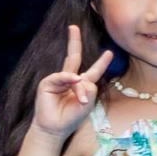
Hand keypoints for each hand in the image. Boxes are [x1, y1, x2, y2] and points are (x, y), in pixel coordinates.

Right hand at [26, 22, 114, 137]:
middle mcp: (69, 80)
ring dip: (79, 88)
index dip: (101, 62)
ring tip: (81, 101)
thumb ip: (88, 88)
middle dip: (73, 41)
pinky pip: (62, 77)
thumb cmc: (71, 118)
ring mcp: (58, 80)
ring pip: (74, 74)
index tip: (109, 52)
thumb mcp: (87, 104)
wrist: (55, 129)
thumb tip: (79, 76)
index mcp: (81, 86)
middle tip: (73, 27)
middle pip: (73, 56)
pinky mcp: (47, 83)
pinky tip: (74, 84)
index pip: (93, 71)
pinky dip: (69, 81)